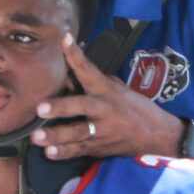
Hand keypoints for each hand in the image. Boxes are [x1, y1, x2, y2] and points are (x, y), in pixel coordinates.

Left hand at [33, 36, 183, 161]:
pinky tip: (49, 153)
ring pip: (77, 132)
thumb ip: (92, 83)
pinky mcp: (99, 147)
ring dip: (57, 135)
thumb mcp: (116, 89)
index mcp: (107, 90)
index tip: (64, 40)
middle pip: (81, 106)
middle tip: (40, 108)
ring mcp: (102, 130)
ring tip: (37, 137)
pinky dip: (64, 152)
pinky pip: (79, 150)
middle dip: (61, 107)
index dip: (76, 55)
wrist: (156, 134)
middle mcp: (104, 109)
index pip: (89, 70)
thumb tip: (67, 73)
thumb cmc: (133, 107)